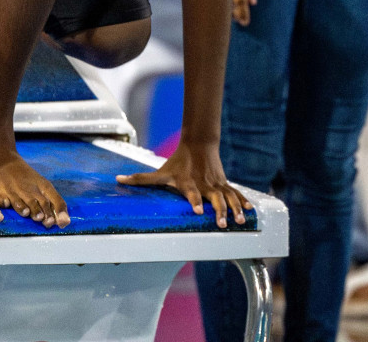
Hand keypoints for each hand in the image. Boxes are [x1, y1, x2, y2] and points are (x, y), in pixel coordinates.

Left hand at [116, 141, 251, 227]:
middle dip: (220, 210)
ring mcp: (216, 184)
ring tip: (239, 221)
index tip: (198, 211)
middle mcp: (204, 184)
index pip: (191, 193)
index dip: (195, 201)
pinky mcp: (224, 183)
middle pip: (214, 198)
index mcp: (188, 183)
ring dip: (234, 209)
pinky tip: (250, 211)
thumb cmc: (177, 162)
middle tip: (223, 222)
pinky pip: (235, 193)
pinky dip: (243, 201)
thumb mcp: (160, 172)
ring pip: (228, 197)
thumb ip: (140, 179)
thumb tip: (117, 179)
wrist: (198, 144)